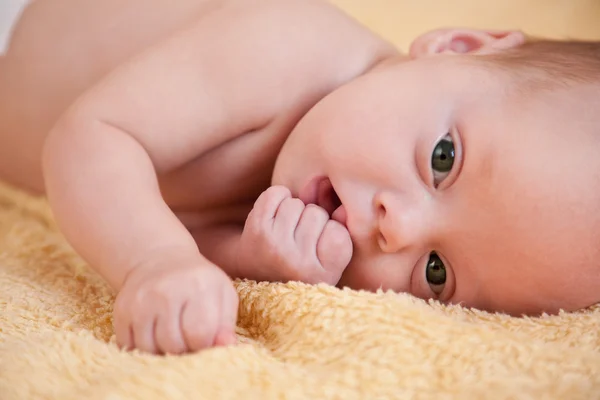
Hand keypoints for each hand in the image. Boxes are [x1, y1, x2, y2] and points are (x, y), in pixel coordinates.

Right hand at [113, 258, 238, 353]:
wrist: (160, 258)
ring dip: (162, 351)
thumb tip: (226, 346)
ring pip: (149, 349)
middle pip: (173, 345)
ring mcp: (141, 300)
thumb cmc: (198, 281)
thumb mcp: (221, 294)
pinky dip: (142, 348)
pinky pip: (129, 346)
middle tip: (186, 338)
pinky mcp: (122, 309)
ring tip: (170, 336)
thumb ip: (226, 323)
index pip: (200, 334)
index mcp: (199, 286)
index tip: (204, 338)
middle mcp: (167, 292)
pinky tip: (153, 334)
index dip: (204, 345)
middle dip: (183, 350)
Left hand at [238, 185, 352, 284]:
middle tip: (300, 236)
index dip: (330, 230)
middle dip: (311, 219)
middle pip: (317, 214)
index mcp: (322, 275)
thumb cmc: (301, 264)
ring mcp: (274, 246)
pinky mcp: (257, 230)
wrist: (257, 274)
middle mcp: (297, 263)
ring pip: (296, 203)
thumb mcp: (331, 261)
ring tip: (288, 227)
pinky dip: (278, 197)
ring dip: (294, 210)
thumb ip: (343, 233)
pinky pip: (275, 194)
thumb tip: (341, 210)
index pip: (338, 232)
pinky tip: (277, 213)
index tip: (319, 245)